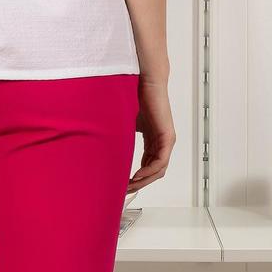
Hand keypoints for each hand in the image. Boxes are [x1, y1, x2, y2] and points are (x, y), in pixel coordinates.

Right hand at [127, 75, 175, 191]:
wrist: (145, 80)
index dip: (136, 178)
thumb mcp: (126, 122)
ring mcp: (166, 141)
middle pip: (153, 172)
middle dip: (139, 184)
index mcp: (153, 140)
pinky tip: (137, 176)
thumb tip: (104, 148)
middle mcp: (161, 143)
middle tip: (124, 190)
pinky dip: (149, 171)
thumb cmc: (135, 96)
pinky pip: (160, 161)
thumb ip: (121, 136)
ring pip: (157, 170)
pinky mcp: (167, 137)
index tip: (123, 184)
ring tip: (129, 186)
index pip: (147, 166)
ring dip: (143, 181)